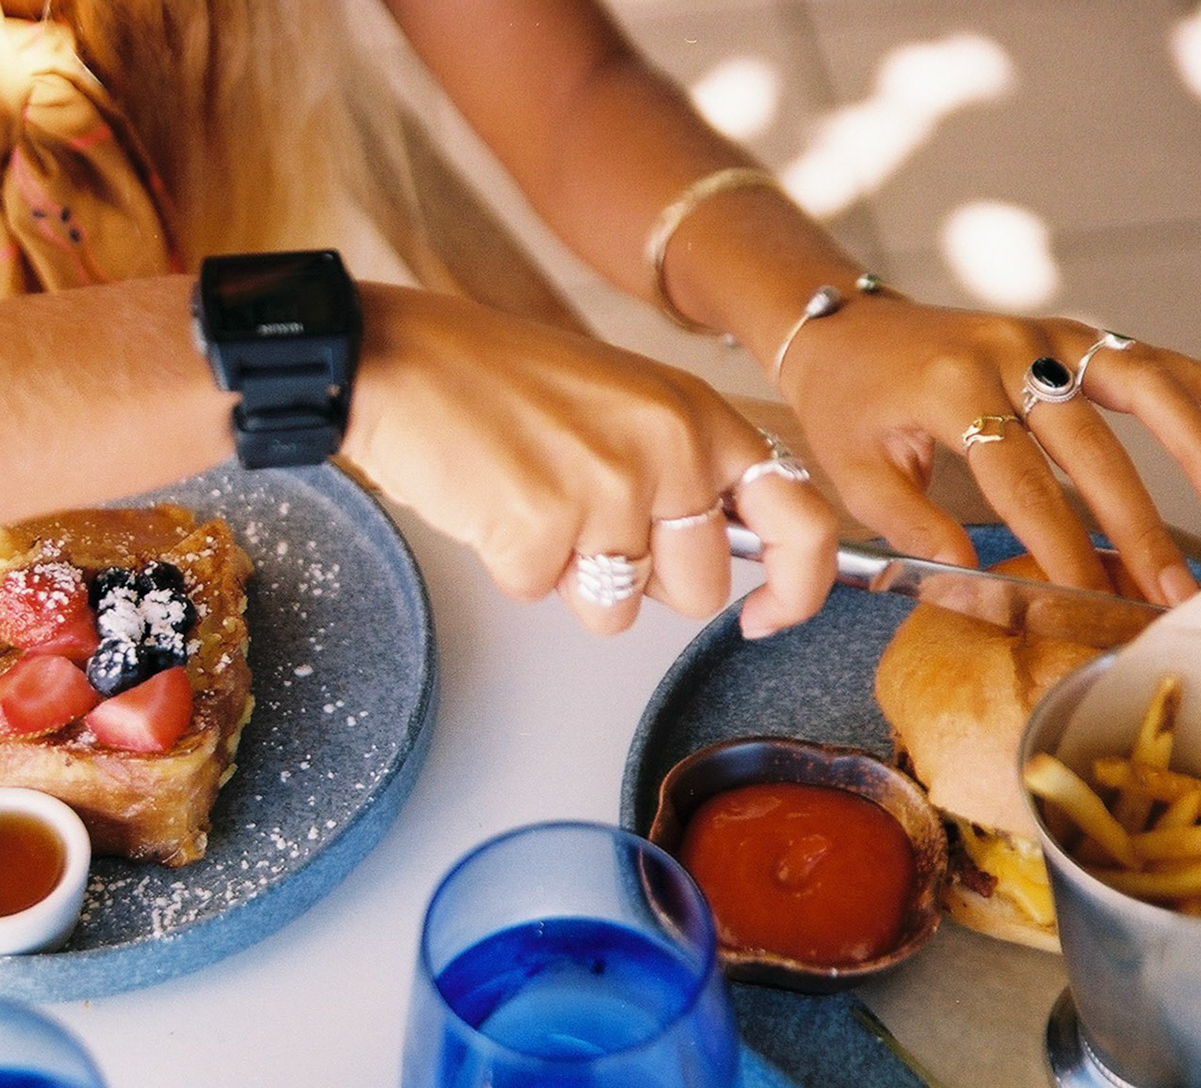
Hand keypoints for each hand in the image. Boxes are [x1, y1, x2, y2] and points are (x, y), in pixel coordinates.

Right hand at [342, 282, 836, 637]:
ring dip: (574, 580)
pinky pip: (544, 596)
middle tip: (585, 520)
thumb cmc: (495, 377)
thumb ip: (685, 465)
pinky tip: (493, 506)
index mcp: (696, 414)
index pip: (801, 518)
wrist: (400, 360)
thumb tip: (722, 549)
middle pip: (700, 590)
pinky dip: (513, 567)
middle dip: (647, 581)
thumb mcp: (623, 399)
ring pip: (620, 611)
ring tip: (533, 505)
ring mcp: (605, 492)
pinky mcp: (541, 531)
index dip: (799, 585)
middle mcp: (667, 450)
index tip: (768, 615)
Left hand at [778, 295, 1200, 604]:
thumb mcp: (853, 470)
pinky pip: (1143, 356)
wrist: (839, 326)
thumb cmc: (845, 404)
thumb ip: (911, 524)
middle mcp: (1007, 351)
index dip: (1061, 544)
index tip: (1090, 597)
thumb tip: (970, 579)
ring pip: (1139, 388)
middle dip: (1136, 526)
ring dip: (1196, 450)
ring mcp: (1042, 336)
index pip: (1020, 481)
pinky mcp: (1063, 334)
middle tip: (1169, 590)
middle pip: (1092, 447)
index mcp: (950, 386)